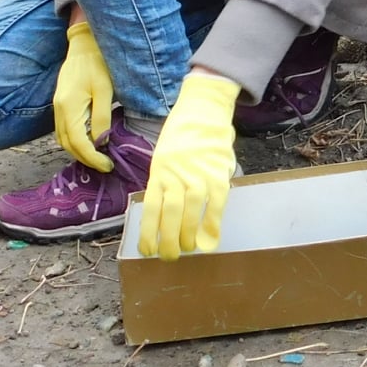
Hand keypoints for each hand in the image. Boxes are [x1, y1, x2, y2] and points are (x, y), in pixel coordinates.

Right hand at [53, 20, 114, 169]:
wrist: (84, 43)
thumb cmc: (98, 64)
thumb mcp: (105, 90)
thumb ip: (102, 117)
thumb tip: (101, 142)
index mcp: (69, 107)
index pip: (78, 143)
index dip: (92, 158)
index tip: (107, 165)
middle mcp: (58, 109)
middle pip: (67, 144)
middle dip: (85, 158)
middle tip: (104, 164)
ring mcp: (57, 106)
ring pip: (63, 138)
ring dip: (78, 151)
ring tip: (98, 156)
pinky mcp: (60, 103)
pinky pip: (64, 129)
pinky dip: (74, 140)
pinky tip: (89, 141)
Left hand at [137, 71, 239, 258]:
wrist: (203, 109)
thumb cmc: (182, 135)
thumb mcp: (163, 157)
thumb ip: (164, 182)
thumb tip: (164, 213)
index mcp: (158, 172)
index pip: (151, 209)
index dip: (148, 233)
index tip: (148, 251)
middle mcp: (175, 175)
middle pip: (170, 215)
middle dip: (169, 242)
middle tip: (170, 257)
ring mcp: (197, 175)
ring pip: (190, 213)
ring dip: (189, 236)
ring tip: (189, 250)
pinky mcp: (218, 174)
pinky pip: (215, 205)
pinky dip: (212, 224)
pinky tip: (210, 239)